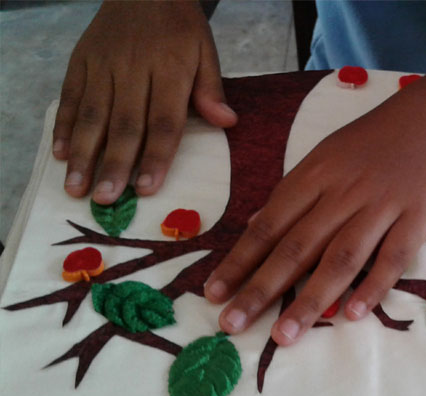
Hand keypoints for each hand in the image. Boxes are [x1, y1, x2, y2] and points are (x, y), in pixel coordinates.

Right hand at [53, 0, 236, 203]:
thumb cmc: (179, 27)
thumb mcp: (205, 50)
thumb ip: (211, 89)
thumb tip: (227, 123)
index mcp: (171, 70)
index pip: (165, 121)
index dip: (156, 156)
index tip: (147, 188)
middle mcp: (134, 69)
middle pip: (124, 123)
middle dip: (114, 163)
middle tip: (106, 199)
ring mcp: (103, 64)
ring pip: (92, 114)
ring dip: (83, 154)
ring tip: (76, 187)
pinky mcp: (80, 60)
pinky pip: (71, 96)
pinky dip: (64, 125)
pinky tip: (60, 154)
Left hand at [204, 84, 425, 345]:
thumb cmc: (373, 139)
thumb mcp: (324, 155)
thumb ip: (292, 193)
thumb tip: (255, 225)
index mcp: (314, 175)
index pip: (269, 225)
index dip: (240, 260)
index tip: (214, 293)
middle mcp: (342, 192)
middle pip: (297, 246)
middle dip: (261, 288)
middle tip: (232, 325)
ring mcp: (382, 205)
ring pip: (341, 257)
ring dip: (310, 299)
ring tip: (284, 335)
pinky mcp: (419, 216)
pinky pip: (394, 256)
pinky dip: (373, 286)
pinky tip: (351, 314)